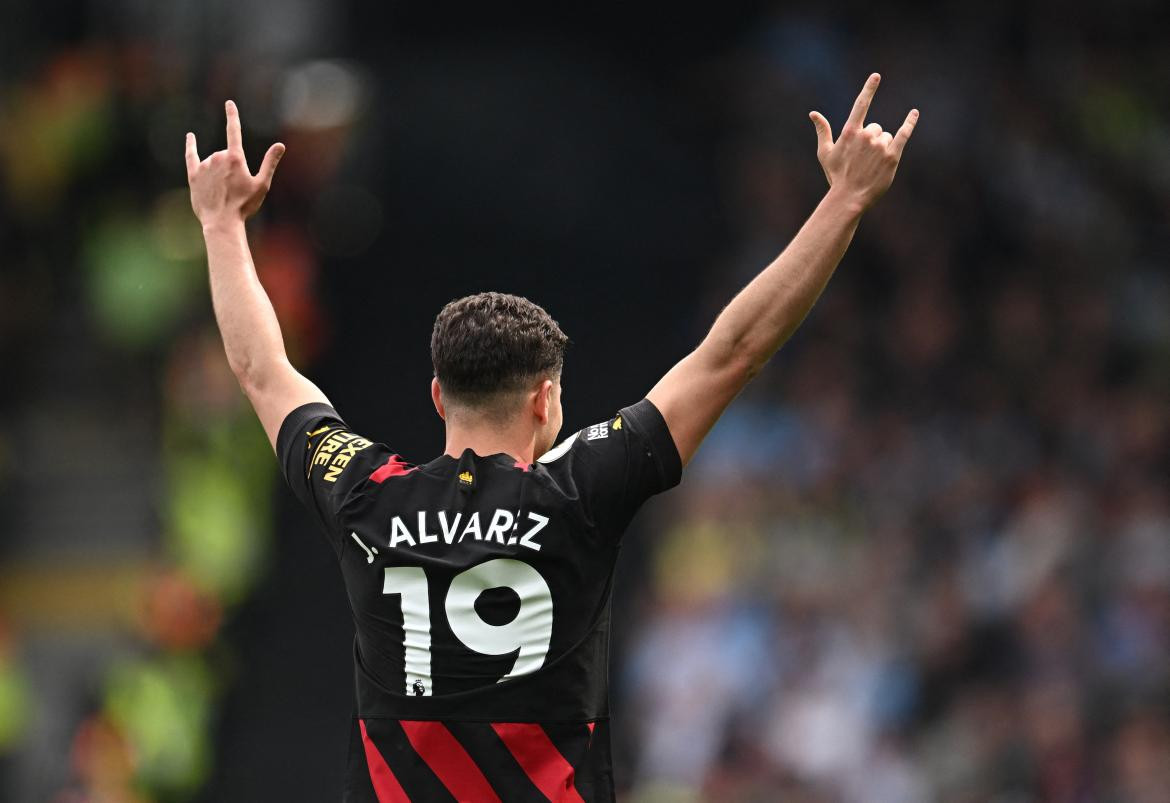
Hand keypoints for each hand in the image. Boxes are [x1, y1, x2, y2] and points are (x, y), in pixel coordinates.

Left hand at [185, 100, 284, 226]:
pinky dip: (191, 146)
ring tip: (223, 193)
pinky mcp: (194, 175)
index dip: (232, 116)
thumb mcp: (262, 184)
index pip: (234, 130)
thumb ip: (270, 163)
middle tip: (236, 189)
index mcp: (235, 158)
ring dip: (219, 171)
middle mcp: (218, 157)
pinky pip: (191, 156)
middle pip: (226, 154)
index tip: (229, 103)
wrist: (221, 222)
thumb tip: (280, 145)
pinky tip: (191, 137)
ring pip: (213, 161)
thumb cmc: (244, 205)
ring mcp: (204, 165)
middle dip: (232, 167)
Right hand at [809, 74, 917, 209]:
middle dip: (872, 140)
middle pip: (876, 127)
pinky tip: (914, 113)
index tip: (876, 75)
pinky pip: (903, 134)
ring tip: (872, 165)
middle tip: (864, 159)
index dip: (869, 89)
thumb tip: (813, 113)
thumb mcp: (825, 153)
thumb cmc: (836, 176)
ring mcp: (880, 145)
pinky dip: (909, 123)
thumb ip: (823, 130)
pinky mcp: (893, 156)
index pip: (861, 104)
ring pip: (887, 136)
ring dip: (882, 147)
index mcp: (850, 132)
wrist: (849, 197)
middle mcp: (866, 136)